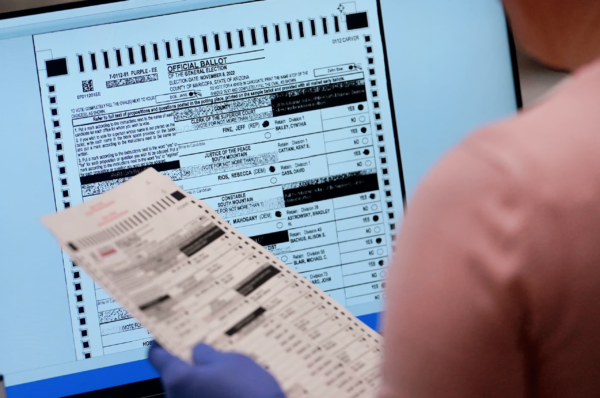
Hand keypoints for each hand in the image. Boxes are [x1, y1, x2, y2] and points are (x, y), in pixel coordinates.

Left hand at [149, 343, 285, 397]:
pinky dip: (208, 391)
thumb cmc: (247, 390)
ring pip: (187, 388)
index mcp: (178, 378)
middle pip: (173, 374)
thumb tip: (198, 351)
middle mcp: (175, 397)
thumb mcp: (231, 361)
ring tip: (223, 367)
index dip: (162, 341)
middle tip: (203, 346)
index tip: (167, 333)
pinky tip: (228, 385)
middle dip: (187, 360)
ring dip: (200, 378)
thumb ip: (209, 354)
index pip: (157, 355)